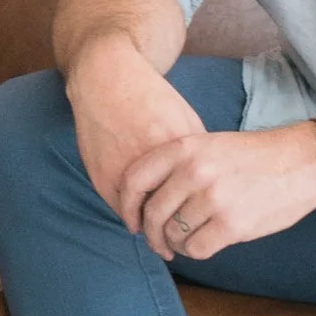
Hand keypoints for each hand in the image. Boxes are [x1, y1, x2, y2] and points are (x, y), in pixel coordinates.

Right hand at [67, 34, 204, 226]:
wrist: (107, 79)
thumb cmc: (151, 98)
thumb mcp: (185, 119)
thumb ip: (199, 153)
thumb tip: (212, 184)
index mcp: (179, 148)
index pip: (197, 196)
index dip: (201, 213)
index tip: (203, 221)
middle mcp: (153, 163)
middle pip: (173, 210)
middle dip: (178, 227)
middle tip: (182, 237)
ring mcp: (125, 171)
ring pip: (146, 216)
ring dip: (154, 227)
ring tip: (163, 233)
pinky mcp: (103, 176)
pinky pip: (122, 209)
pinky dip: (132, 217)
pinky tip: (139, 218)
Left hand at [123, 119, 315, 263]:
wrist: (300, 163)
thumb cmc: (252, 157)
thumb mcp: (209, 144)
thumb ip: (177, 165)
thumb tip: (145, 199)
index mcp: (184, 148)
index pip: (135, 179)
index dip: (126, 205)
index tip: (131, 220)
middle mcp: (194, 171)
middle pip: (152, 212)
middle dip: (151, 234)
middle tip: (158, 243)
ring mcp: (212, 199)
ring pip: (173, 234)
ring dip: (175, 244)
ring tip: (184, 243)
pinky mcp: (232, 225)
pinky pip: (197, 249)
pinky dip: (194, 252)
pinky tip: (202, 246)